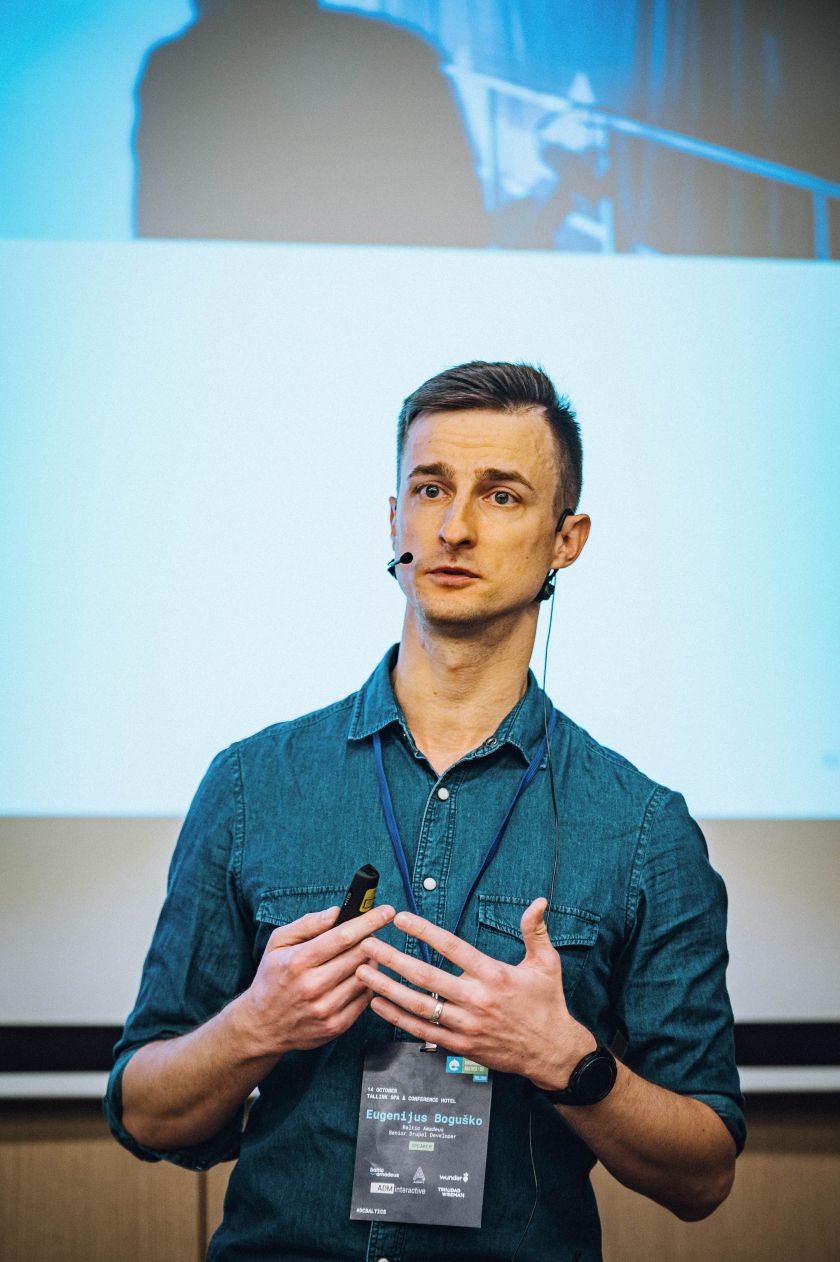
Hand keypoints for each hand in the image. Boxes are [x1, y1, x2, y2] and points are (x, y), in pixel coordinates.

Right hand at [241, 902, 394, 1057]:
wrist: (262, 1026)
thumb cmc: (272, 977)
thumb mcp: (278, 943)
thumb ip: (307, 924)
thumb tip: (336, 912)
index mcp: (298, 961)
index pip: (343, 936)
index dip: (369, 921)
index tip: (387, 911)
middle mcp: (313, 986)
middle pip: (359, 955)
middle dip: (370, 940)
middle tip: (368, 935)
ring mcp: (326, 1009)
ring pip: (366, 976)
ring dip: (369, 962)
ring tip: (358, 956)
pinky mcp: (336, 1026)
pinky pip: (364, 998)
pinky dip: (365, 984)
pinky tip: (355, 978)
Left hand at [356, 898, 594, 1088]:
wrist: (552, 1052)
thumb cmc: (547, 1004)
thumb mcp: (547, 963)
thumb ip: (536, 930)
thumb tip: (537, 901)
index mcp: (493, 975)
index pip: (451, 947)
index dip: (424, 932)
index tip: (402, 919)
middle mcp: (476, 1000)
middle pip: (425, 976)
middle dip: (392, 959)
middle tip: (367, 944)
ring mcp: (465, 1025)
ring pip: (417, 1005)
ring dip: (387, 987)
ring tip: (362, 972)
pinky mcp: (460, 1045)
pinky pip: (421, 1031)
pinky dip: (397, 1018)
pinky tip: (378, 1004)